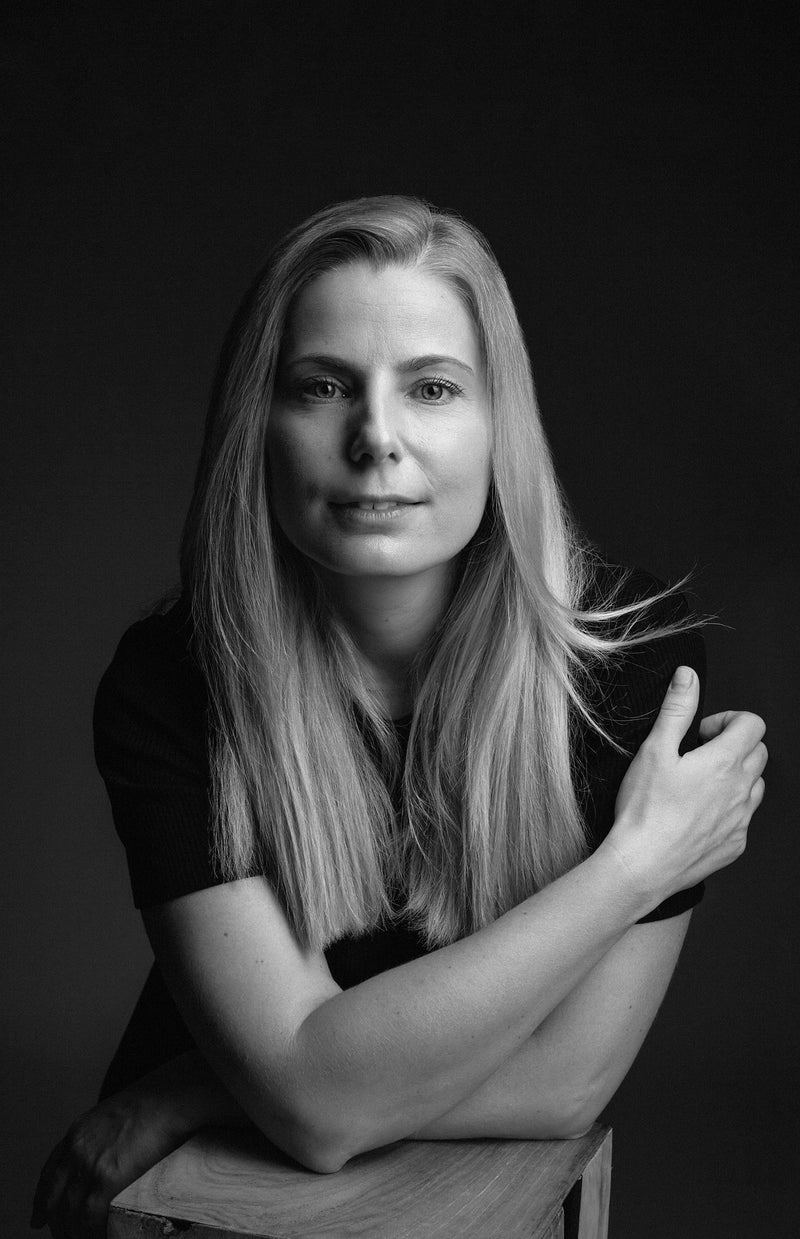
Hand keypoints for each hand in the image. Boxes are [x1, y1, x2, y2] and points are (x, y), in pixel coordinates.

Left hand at [30, 1082, 187, 1238]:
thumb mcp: (115, 1114)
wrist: (170, 1095)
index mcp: (78, 1132)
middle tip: (61, 1237)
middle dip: (55, 1223)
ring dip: (72, 1233)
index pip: (49, 1174)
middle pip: (55, 1198)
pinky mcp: (109, 1177)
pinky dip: (90, 1232)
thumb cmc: (154, 1102)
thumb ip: (102, 1136)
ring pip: (69, 1212)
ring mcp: (91, 1163)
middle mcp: (78, 1148)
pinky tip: (98, 1236)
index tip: (39, 1218)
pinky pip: (90, 1216)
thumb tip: (108, 1157)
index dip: (42, 1201)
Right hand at [606, 665, 766, 904]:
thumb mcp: (654, 749)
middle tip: (699, 755)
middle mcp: (741, 790)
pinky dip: (728, 809)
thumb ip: (677, 709)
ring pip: (755, 785)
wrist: (643, 865)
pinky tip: (696, 814)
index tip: (703, 733)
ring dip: (735, 777)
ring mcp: (741, 820)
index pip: (753, 724)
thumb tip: (688, 677)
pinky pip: (744, 818)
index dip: (727, 720)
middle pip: (758, 752)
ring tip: (699, 784)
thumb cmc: (644, 809)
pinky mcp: (736, 844)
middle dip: (733, 745)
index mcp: (724, 762)